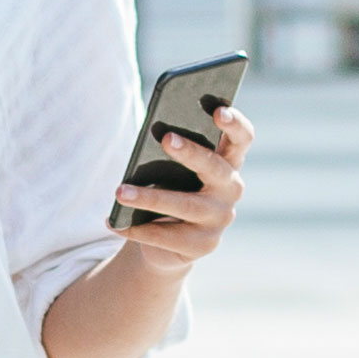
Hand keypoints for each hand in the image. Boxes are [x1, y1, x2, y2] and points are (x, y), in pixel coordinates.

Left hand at [112, 105, 251, 273]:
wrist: (168, 241)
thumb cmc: (170, 189)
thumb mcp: (171, 169)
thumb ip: (171, 153)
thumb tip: (151, 139)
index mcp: (227, 161)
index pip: (242, 138)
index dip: (235, 124)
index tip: (219, 112)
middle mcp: (231, 189)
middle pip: (216, 168)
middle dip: (192, 152)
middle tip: (166, 138)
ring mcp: (220, 219)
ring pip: (187, 205)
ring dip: (151, 198)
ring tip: (121, 192)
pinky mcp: (203, 245)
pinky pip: (169, 236)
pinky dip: (139, 229)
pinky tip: (116, 222)